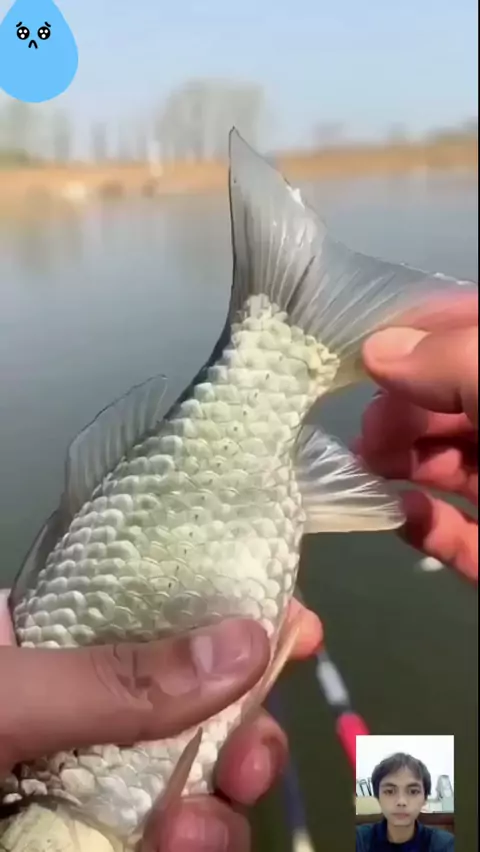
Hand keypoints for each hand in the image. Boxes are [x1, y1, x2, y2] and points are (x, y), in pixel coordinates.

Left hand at [0, 591, 321, 850]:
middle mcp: (91, 696)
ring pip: (196, 771)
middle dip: (245, 727)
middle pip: (201, 695)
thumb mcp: (9, 695)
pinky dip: (197, 840)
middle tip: (248, 763)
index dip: (238, 604)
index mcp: (61, 632)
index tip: (301, 630)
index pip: (166, 599)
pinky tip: (181, 847)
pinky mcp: (97, 830)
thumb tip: (247, 643)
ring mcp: (95, 769)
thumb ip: (113, 678)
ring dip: (221, 803)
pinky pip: (174, 831)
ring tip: (193, 831)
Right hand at [355, 294, 477, 582]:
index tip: (354, 352)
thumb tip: (376, 350)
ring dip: (399, 465)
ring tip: (362, 469)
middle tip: (366, 433)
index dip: (411, 337)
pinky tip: (394, 514)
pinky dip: (421, 524)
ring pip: (446, 466)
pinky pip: (457, 535)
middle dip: (399, 411)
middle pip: (447, 403)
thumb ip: (446, 360)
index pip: (460, 332)